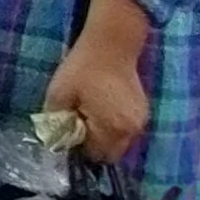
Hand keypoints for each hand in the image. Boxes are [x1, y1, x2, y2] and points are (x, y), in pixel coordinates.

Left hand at [42, 27, 151, 166]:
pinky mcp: (142, 111)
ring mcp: (140, 121)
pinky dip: (113, 126)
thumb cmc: (82, 69)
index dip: (80, 148)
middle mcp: (131, 130)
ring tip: (89, 113)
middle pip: (110, 152)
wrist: (111, 44)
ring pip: (119, 142)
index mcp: (112, 128)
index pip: (95, 155)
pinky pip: (125, 130)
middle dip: (93, 145)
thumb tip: (57, 142)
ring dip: (104, 136)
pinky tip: (101, 108)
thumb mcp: (59, 94)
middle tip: (77, 124)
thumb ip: (57, 122)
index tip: (68, 134)